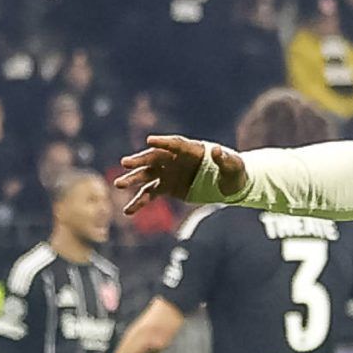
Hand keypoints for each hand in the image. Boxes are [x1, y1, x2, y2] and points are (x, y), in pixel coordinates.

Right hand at [114, 134, 245, 214]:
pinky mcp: (167, 187)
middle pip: (155, 158)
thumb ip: (225, 159)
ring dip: (133, 180)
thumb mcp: (234, 166)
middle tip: (125, 163)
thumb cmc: (234, 171)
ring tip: (119, 184)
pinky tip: (128, 211)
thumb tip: (217, 151)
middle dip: (140, 161)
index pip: (174, 144)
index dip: (163, 142)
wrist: (229, 185)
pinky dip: (139, 202)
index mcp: (191, 149)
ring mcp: (169, 173)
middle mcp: (175, 159)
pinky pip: (150, 194)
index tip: (150, 141)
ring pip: (147, 176)